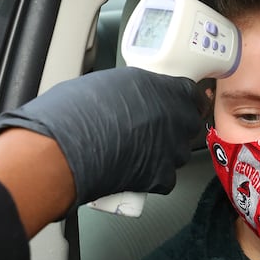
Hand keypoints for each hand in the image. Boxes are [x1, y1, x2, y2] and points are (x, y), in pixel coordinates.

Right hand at [0, 67, 201, 205]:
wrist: (67, 150)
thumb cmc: (79, 110)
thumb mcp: (110, 80)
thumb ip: (134, 88)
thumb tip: (130, 94)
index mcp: (168, 90)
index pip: (193, 93)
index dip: (183, 99)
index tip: (176, 101)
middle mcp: (177, 120)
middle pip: (188, 123)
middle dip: (174, 125)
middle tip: (150, 126)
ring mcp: (172, 151)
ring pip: (178, 151)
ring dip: (164, 151)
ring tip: (137, 149)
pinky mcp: (161, 178)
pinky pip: (165, 178)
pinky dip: (152, 177)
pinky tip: (134, 170)